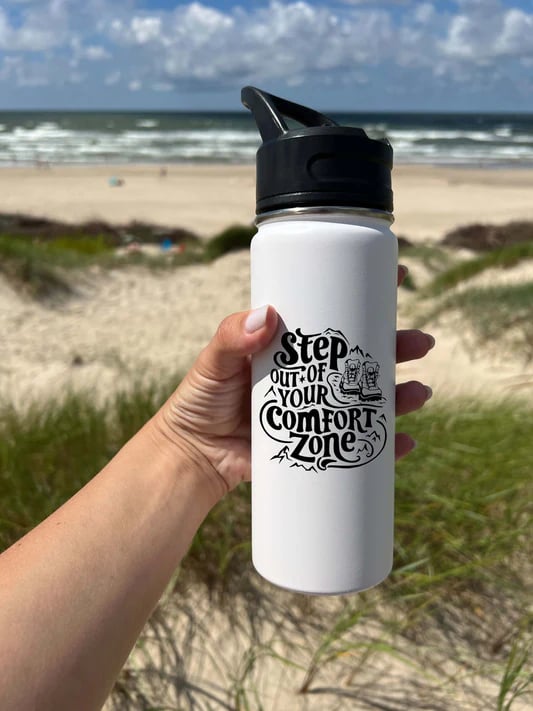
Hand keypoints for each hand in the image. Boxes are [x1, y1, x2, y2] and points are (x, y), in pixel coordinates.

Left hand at [153, 266, 433, 497]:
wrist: (194, 455)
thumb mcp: (214, 361)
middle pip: (365, 355)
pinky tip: (405, 441)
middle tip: (420, 343)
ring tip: (420, 393)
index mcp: (294, 346)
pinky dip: (385, 444)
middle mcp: (312, 374)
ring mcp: (318, 409)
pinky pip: (358, 443)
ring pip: (370, 397)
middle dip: (398, 347)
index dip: (369, 296)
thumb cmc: (201, 400)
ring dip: (401, 394)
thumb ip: (231, 337)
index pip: (335, 315)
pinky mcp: (317, 443)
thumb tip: (267, 315)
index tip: (398, 277)